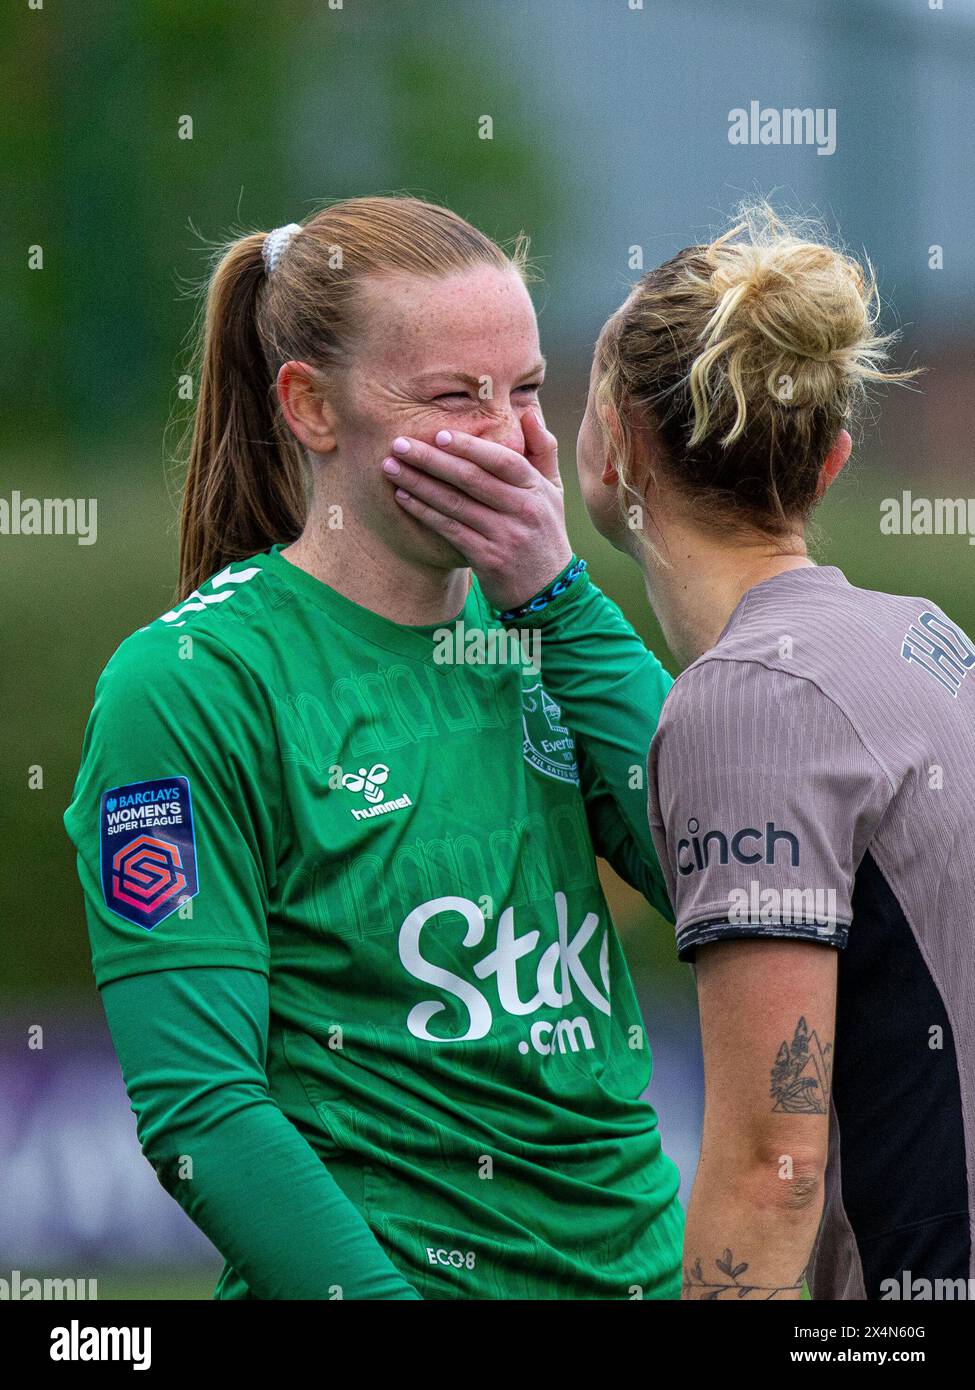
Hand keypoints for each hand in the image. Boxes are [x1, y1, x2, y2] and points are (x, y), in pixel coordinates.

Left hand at [381, 408, 572, 611]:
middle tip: (399, 444)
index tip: (439, 434)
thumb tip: (528, 412)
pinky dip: (424, 512)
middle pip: (471, 479)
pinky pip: (449, 530)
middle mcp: (522, 510)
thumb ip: (543, 451)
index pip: (502, 461)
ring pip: (455, 504)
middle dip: (431, 459)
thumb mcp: (553, 491)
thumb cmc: (545, 533)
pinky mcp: (488, 559)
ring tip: (391, 467)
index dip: (470, 447)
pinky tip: (403, 498)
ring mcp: (505, 536)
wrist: (549, 591)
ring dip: (419, 484)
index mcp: (536, 489)